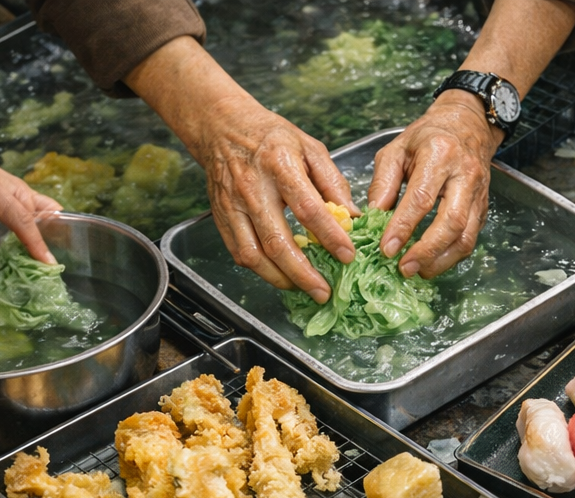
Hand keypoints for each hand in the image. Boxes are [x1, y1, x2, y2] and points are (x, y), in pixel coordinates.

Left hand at [0, 137, 59, 274]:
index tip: (48, 265)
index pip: (22, 219)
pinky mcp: (17, 187)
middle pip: (38, 214)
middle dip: (46, 241)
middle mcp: (9, 184)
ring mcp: (16, 183)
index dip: (36, 244)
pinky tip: (40, 239)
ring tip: (45, 255)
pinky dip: (43, 222)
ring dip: (48, 231)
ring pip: (43, 209)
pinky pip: (38, 204)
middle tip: (46, 267)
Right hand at [124, 37, 355, 302]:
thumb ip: (333, 182)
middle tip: (323, 292)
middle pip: (277, 242)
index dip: (329, 236)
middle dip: (303, 274)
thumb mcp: (310, 147)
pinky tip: (281, 276)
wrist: (223, 128)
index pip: (308, 208)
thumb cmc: (271, 138)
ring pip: (254, 256)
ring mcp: (233, 207)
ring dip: (280, 279)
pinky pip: (240, 254)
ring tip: (303, 289)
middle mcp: (253, 189)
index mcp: (280, 165)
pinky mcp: (222, 219)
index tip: (347, 255)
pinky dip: (262, 272)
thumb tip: (353, 217)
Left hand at [368, 92, 498, 278]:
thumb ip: (382, 183)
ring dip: (441, 261)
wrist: (467, 124)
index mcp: (439, 155)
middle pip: (451, 222)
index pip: (422, 198)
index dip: (404, 227)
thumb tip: (373, 218)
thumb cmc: (427, 138)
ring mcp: (478, 194)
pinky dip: (451, 257)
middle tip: (404, 267)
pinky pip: (470, 240)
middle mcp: (464, 176)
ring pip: (466, 237)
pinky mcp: (482, 209)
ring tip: (417, 271)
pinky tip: (432, 263)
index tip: (386, 249)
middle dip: (427, 250)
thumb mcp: (396, 150)